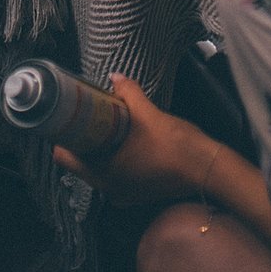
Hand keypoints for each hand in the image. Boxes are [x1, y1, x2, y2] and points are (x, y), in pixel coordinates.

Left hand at [50, 75, 214, 205]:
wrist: (206, 168)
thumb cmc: (175, 145)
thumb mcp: (149, 114)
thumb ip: (129, 94)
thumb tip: (115, 77)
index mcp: (102, 173)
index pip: (64, 156)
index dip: (64, 134)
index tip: (69, 116)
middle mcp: (107, 188)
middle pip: (80, 162)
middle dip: (83, 139)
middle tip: (91, 115)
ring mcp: (122, 193)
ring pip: (98, 169)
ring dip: (100, 149)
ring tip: (110, 125)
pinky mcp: (137, 193)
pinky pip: (116, 174)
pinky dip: (116, 159)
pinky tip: (129, 142)